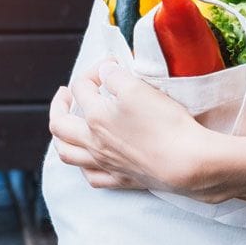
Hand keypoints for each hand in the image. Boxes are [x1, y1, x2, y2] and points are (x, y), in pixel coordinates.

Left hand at [48, 60, 227, 200]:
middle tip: (66, 93)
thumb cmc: (164, 124)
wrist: (187, 163)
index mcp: (96, 118)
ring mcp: (107, 164)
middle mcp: (94, 143)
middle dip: (58, 106)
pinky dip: (84, 166)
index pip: (81, 88)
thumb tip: (106, 71)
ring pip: (69, 155)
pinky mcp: (123, 180)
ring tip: (67, 127)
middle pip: (60, 126)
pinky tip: (90, 159)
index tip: (111, 65)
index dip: (94, 71)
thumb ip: (115, 76)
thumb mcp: (138, 88)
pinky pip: (93, 177)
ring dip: (62, 138)